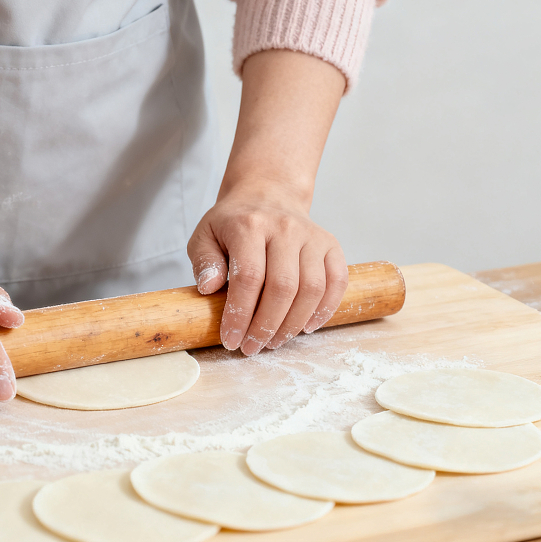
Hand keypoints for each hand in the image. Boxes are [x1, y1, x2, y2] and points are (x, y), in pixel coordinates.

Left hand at [188, 183, 347, 355]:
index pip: (249, 278)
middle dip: (266, 326)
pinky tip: (305, 327)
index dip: (240, 315)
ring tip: (273, 341)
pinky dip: (325, 309)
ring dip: (292, 324)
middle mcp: (284, 228)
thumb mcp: (205, 235)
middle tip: (252, 347)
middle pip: (282, 287)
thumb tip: (209, 289)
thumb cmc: (233, 223)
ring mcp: (312, 236)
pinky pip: (337, 281)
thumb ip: (203, 261)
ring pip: (311, 289)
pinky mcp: (331, 245)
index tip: (231, 340)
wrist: (267, 194)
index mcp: (249, 225)